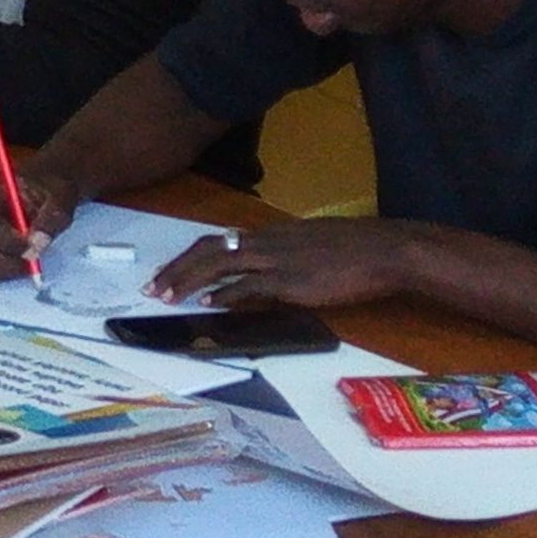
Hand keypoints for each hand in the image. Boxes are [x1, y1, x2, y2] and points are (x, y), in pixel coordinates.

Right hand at [0, 162, 88, 284]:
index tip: (31, 251)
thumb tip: (38, 242)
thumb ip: (52, 218)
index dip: (7, 241)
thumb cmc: (46, 193)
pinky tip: (1, 267)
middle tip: (29, 266)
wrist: (36, 191)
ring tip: (18, 264)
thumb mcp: (60, 198)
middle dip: (1, 263)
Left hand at [156, 217, 432, 311]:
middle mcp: (268, 242)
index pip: (218, 240)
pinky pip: (249, 285)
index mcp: (272, 233)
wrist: (384, 250)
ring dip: (189, 281)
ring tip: (166, 296)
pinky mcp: (291, 280)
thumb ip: (285, 257)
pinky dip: (226, 294)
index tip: (168, 271)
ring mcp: (278, 260)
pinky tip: (209, 304)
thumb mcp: (312, 247)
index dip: (189, 256)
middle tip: (152, 287)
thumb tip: (264, 277)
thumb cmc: (355, 250)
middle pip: (209, 248)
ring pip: (220, 264)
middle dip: (177, 268)